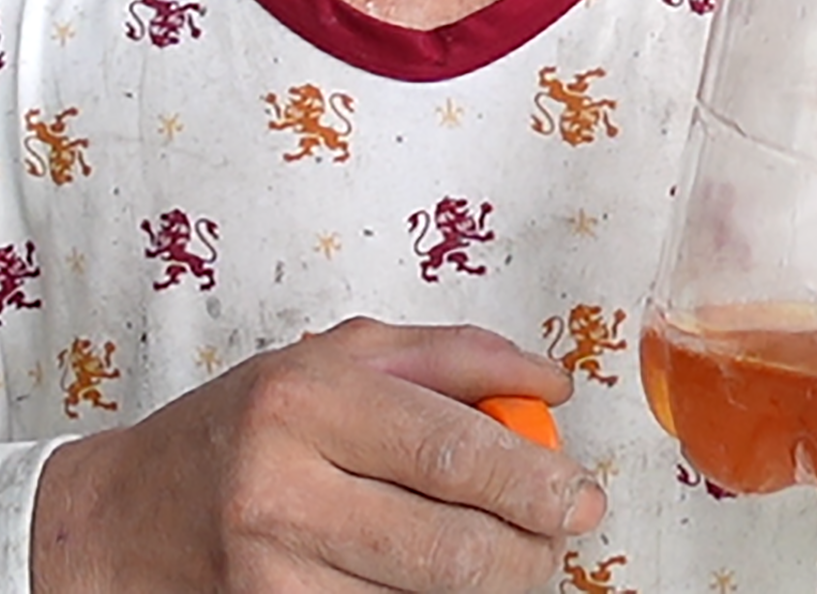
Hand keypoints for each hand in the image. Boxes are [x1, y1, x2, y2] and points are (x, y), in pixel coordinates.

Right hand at [30, 317, 604, 593]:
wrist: (121, 519)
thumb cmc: (241, 426)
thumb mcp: (338, 357)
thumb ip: (452, 357)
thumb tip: (554, 382)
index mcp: (305, 398)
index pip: (449, 450)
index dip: (534, 479)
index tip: (583, 492)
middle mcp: (281, 488)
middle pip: (449, 548)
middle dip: (530, 552)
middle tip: (560, 536)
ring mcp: (269, 577)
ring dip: (489, 590)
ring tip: (506, 559)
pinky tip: (441, 585)